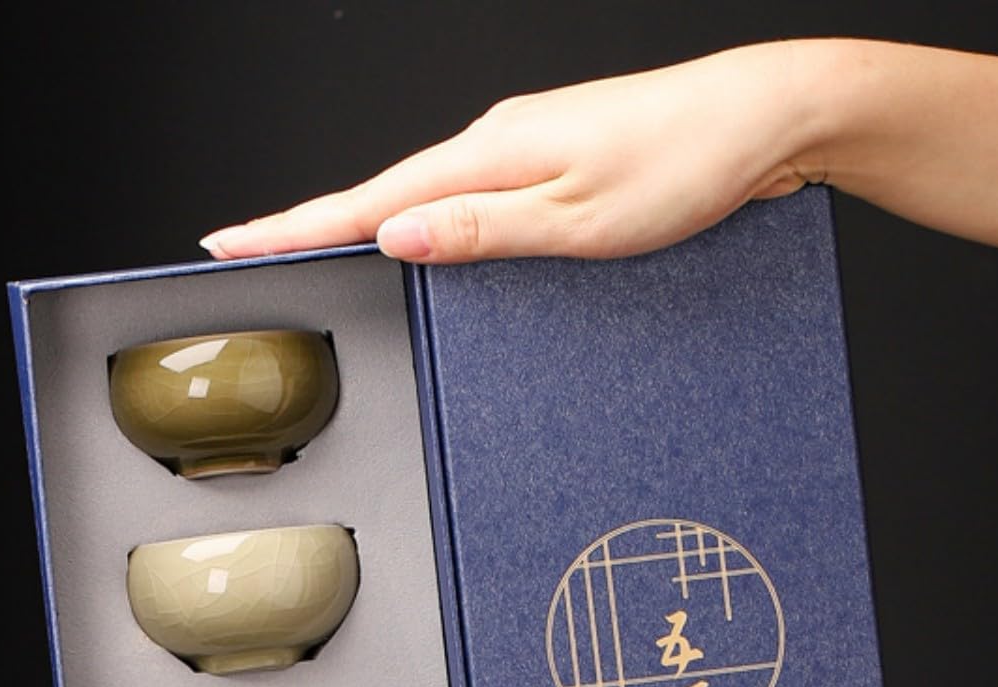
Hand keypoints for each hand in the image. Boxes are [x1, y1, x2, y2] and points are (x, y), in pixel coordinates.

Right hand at [200, 42, 837, 264]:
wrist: (768, 118)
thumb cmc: (688, 165)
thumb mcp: (580, 220)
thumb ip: (482, 231)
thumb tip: (395, 236)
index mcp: (491, 155)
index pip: (365, 201)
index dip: (291, 226)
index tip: (229, 241)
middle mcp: (500, 142)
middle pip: (384, 195)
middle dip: (314, 228)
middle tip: (253, 256)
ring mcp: (529, 148)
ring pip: (431, 198)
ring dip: (376, 228)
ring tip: (319, 256)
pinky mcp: (559, 161)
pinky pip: (478, 199)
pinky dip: (439, 224)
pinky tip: (432, 246)